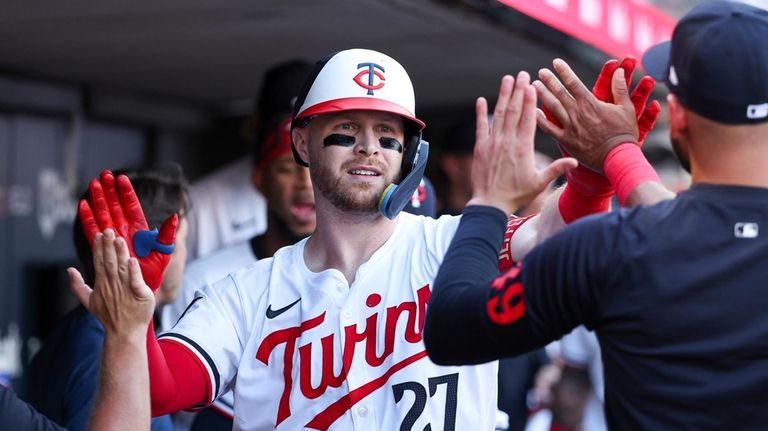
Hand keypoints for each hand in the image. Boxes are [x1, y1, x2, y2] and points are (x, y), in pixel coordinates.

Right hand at [68, 229, 154, 335]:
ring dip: (120, 254)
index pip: (99, 262)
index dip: (99, 248)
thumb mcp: (89, 302)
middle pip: (109, 262)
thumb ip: (78, 286)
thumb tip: (69, 270)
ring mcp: (126, 289)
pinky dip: (134, 271)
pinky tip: (132, 260)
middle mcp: (113, 284)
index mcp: (102, 284)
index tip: (98, 234)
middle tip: (108, 230)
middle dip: (108, 246)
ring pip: (122, 268)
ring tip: (119, 239)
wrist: (124, 333)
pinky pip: (136, 281)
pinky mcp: (140, 294)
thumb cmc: (109, 317)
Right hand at [78, 170, 176, 292]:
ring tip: (93, 184)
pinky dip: (88, 219)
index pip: (132, 206)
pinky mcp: (103, 247)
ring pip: (104, 214)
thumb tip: (176, 216)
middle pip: (116, 206)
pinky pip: (93, 231)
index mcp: (139, 230)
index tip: (121, 178)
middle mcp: (125, 231)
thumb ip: (168, 234)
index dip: (126, 192)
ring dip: (98, 200)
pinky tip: (83, 205)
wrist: (141, 291)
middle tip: (103, 174)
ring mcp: (113, 238)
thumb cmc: (155, 272)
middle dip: (110, 190)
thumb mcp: (165, 252)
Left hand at [467, 72, 576, 214]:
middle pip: (514, 111)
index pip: (528, 119)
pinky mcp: (480, 148)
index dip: (530, 101)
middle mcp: (508, 142)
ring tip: (507, 79)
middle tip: (522, 74)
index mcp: (523, 148)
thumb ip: (556, 169)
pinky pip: (481, 126)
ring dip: (503, 96)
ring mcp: (493, 143)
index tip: (533, 85)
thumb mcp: (539, 183)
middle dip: (519, 91)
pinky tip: (482, 100)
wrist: (490, 204)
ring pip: (498, 115)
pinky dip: (481, 113)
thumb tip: (576, 161)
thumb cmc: (516, 195)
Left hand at [534, 58, 638, 172]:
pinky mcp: (566, 141)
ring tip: (534, 86)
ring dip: (542, 96)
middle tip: (540, 72)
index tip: (555, 62)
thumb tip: (620, 71)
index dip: (564, 71)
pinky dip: (541, 120)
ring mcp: (570, 127)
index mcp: (590, 104)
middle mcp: (577, 114)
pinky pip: (550, 129)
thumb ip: (620, 89)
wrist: (618, 158)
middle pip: (559, 93)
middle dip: (549, 81)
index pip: (573, 83)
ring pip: (552, 108)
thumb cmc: (624, 134)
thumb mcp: (627, 109)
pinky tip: (533, 112)